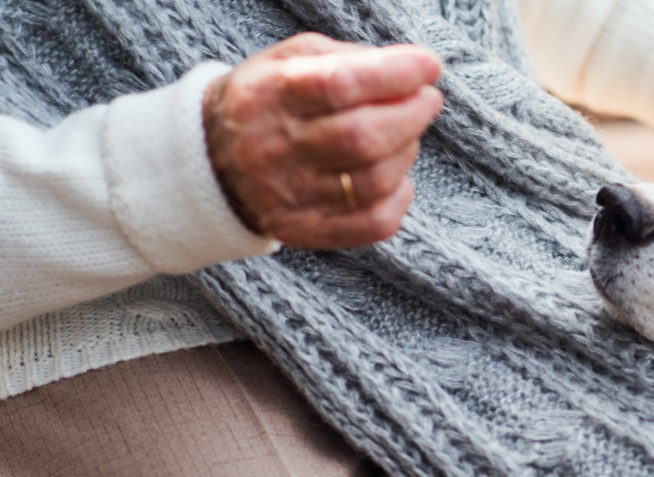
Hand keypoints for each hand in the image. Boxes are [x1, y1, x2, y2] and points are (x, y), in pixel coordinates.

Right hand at [203, 32, 443, 248]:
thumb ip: (348, 58)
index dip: (395, 74)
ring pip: (373, 180)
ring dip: (407, 152)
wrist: (212, 160)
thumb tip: (411, 70)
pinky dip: (400, 197)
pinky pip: (373, 224)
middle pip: (362, 137)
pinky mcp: (305, 229)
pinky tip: (397, 176)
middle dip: (412, 115)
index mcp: (270, 95)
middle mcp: (276, 148)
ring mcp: (290, 195)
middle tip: (427, 100)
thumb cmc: (270, 100)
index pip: (340, 85)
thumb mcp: (291, 60)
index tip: (428, 66)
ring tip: (406, 134)